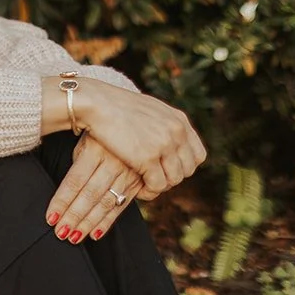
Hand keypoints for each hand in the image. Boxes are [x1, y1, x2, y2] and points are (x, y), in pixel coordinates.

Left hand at [45, 133, 143, 242]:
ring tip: (73, 237)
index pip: (74, 181)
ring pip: (105, 202)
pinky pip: (122, 205)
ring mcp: (128, 172)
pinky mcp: (138, 182)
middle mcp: (113, 162)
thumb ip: (79, 164)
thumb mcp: (86, 141)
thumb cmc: (100, 133)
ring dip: (88, 223)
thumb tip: (66, 194)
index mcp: (95, 149)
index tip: (51, 217)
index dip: (62, 201)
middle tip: (60, 233)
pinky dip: (107, 221)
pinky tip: (95, 234)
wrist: (135, 122)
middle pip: (90, 194)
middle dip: (74, 216)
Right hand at [72, 79, 205, 198]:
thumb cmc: (116, 107)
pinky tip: (139, 189)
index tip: (168, 169)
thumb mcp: (150, 110)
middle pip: (187, 170)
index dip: (184, 166)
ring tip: (146, 185)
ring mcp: (164, 145)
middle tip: (154, 178)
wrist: (96, 103)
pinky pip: (157, 185)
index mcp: (179, 120)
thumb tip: (170, 141)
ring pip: (174, 180)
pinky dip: (149, 191)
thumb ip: (165, 124)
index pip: (198, 155)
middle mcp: (176, 132)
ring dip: (160, 186)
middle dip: (172, 177)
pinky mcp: (147, 158)